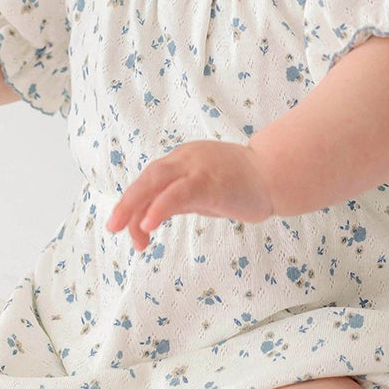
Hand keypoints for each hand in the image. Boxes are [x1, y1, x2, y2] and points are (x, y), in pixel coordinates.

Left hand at [105, 140, 275, 250]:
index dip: (134, 203)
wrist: (276, 175)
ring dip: (135, 204)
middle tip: (113, 227)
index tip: (128, 229)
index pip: (150, 181)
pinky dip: (159, 207)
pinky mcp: (209, 181)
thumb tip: (149, 216)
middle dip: (126, 202)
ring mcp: (197, 168)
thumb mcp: (203, 192)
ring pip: (156, 181)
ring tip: (123, 228)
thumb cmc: (241, 185)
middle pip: (147, 178)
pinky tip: (148, 223)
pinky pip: (178, 194)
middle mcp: (185, 159)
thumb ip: (178, 200)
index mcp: (182, 160)